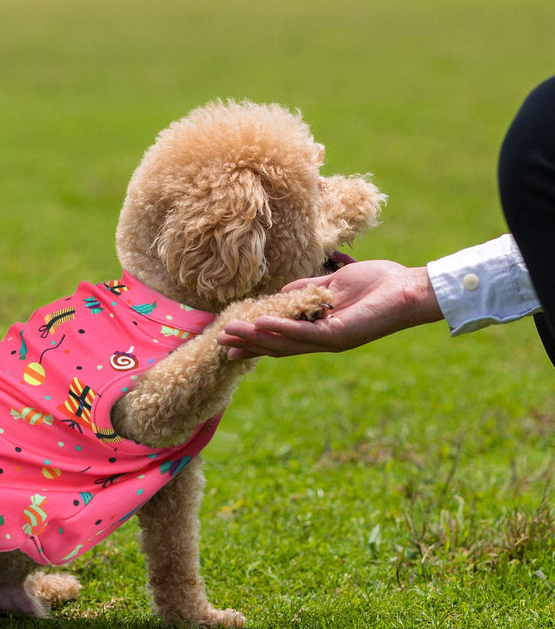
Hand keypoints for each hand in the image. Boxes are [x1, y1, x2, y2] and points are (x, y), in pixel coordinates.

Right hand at [217, 260, 442, 357]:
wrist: (408, 289)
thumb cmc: (376, 284)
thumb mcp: (333, 284)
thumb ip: (307, 291)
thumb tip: (281, 294)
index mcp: (319, 327)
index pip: (281, 336)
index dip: (254, 338)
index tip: (229, 339)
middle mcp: (321, 338)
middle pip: (277, 344)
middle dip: (248, 343)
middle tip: (220, 342)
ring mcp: (329, 339)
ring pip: (285, 342)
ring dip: (256, 338)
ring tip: (230, 332)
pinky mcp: (338, 335)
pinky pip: (304, 333)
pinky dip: (281, 329)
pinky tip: (261, 324)